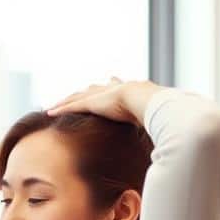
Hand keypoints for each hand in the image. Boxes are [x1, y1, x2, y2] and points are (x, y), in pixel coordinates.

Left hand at [44, 77, 160, 127]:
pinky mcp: (91, 102)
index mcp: (126, 91)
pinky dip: (60, 108)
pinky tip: (49, 111)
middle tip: (71, 97)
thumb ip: (157, 125)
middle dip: (81, 94)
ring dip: (64, 102)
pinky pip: (71, 106)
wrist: (149, 101)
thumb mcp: (155, 118)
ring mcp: (100, 95)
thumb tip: (170, 137)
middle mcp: (110, 90)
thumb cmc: (156, 111)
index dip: (108, 87)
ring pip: (77, 98)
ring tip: (53, 106)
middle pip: (91, 90)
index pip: (114, 87)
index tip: (108, 83)